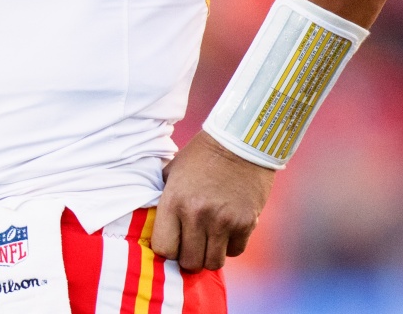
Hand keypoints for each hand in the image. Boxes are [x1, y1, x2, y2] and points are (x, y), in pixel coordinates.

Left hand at [150, 130, 275, 271]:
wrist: (241, 140)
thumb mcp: (173, 171)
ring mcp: (223, 220)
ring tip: (210, 240)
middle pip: (189, 262)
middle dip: (189, 257)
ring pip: (213, 262)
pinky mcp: (246, 222)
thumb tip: (156, 223)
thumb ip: (164, 198)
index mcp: (174, 201)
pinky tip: (228, 230)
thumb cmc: (202, 155)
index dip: (168, 249)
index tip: (174, 242)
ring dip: (210, 255)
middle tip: (193, 244)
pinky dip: (231, 245)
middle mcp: (197, 214)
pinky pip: (235, 251)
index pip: (164, 249)